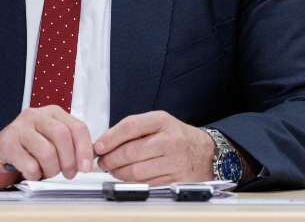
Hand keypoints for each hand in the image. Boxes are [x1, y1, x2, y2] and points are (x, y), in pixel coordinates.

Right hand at [0, 106, 94, 188]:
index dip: (85, 149)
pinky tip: (30, 172)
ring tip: (46, 172)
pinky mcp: (6, 143)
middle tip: (68, 173)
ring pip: (47, 152)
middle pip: (63, 136)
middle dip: (69, 161)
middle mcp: (36, 115)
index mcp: (52, 113)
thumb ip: (71, 145)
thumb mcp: (52, 142)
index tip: (86, 167)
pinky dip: (34, 175)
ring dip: (51, 170)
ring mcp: (20, 128)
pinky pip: (30, 164)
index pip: (77, 127)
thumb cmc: (27, 150)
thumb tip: (90, 158)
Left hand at [93, 111, 213, 184]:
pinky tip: (127, 177)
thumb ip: (133, 129)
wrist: (206, 153)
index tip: (98, 146)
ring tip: (113, 169)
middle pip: (131, 152)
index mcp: (162, 121)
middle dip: (111, 159)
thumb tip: (104, 143)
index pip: (131, 126)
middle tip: (102, 161)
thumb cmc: (177, 137)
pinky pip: (146, 184)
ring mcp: (173, 162)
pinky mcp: (175, 180)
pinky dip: (131, 182)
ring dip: (118, 173)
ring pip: (136, 171)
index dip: (110, 138)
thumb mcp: (159, 123)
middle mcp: (169, 140)